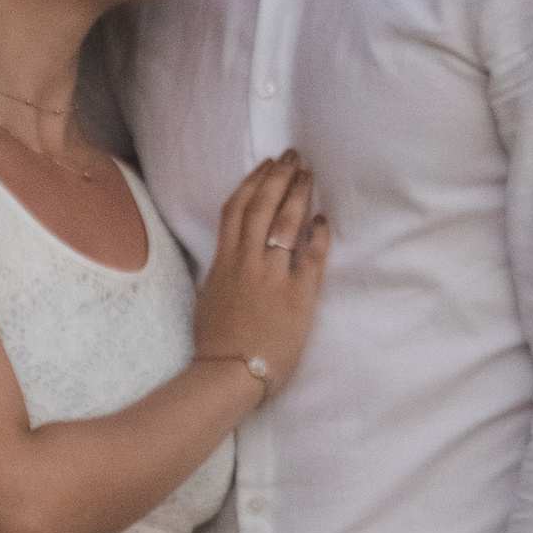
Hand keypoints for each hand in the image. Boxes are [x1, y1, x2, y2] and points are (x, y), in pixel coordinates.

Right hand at [192, 151, 329, 397]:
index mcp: (223, 263)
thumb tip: (233, 254)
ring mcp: (273, 278)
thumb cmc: (217, 344)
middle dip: (278, 176)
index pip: (236, 209)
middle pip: (262, 207)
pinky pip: (312, 257)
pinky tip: (323, 219)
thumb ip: (221, 270)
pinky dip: (318, 235)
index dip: (252, 182)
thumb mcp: (209, 296)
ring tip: (308, 174)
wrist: (231, 376)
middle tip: (293, 156)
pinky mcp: (298, 296)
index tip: (265, 165)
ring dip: (298, 195)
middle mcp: (247, 263)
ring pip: (285, 223)